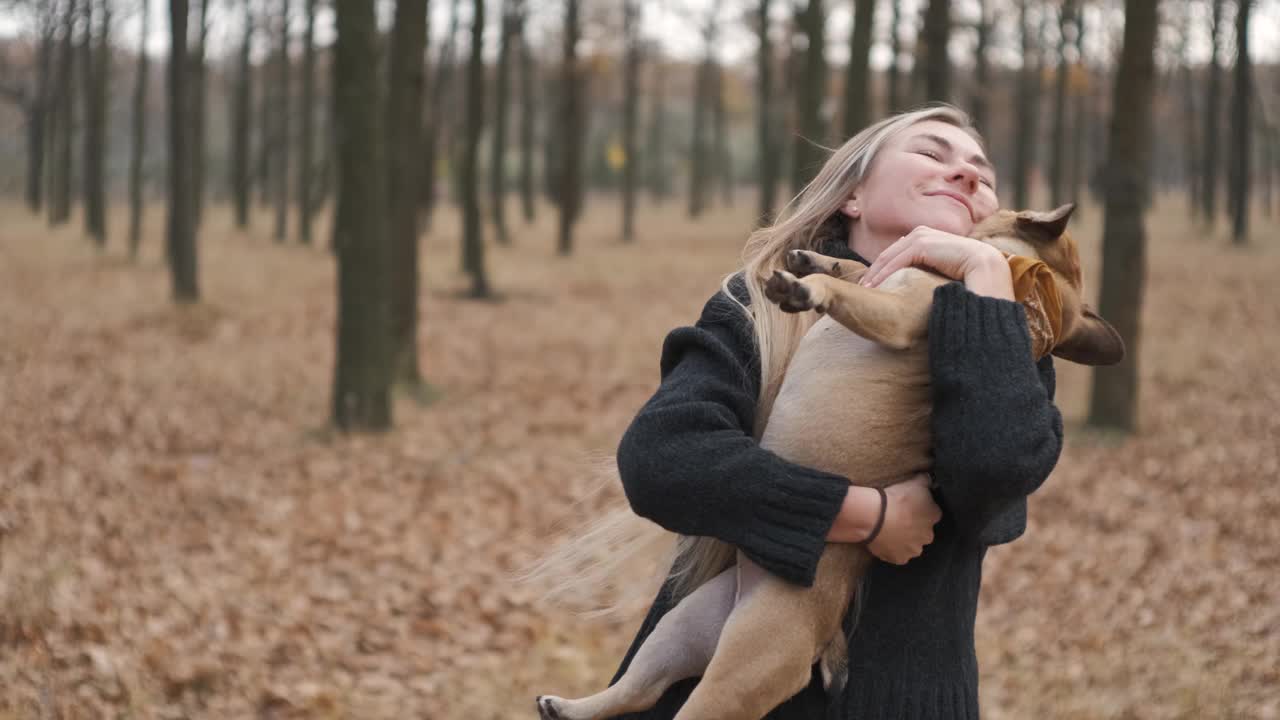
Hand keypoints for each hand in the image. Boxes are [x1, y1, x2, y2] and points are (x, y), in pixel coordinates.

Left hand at [859, 226, 1013, 299]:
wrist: (987, 269)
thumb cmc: (969, 275)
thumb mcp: (942, 270)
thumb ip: (926, 271)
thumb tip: (912, 287)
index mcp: (926, 237)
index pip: (897, 253)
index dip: (882, 269)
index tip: (871, 286)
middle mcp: (922, 233)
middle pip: (889, 254)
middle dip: (873, 272)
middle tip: (861, 289)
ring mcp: (922, 236)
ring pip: (889, 257)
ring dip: (875, 275)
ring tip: (864, 291)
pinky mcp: (922, 244)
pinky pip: (896, 261)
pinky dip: (883, 275)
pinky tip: (874, 288)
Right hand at [866, 474, 941, 564]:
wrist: (875, 517)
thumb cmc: (896, 498)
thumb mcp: (915, 482)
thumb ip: (926, 481)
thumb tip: (930, 479)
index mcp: (934, 516)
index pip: (932, 513)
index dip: (921, 510)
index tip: (910, 507)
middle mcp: (928, 536)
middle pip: (923, 532)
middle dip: (915, 527)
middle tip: (899, 519)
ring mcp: (914, 549)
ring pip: (912, 545)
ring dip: (904, 540)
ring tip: (890, 530)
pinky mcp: (900, 559)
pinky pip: (898, 555)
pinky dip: (892, 550)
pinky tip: (884, 541)